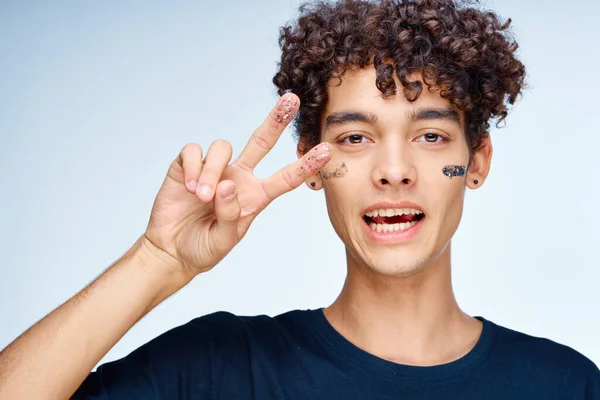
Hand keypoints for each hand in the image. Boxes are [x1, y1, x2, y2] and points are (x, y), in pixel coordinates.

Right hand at [143, 93, 332, 278]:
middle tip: (292, 99)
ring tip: (201, 196)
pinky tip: (187, 186)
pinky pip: (194, 150)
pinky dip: (192, 166)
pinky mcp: (187, 165)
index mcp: (255, 196)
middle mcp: (238, 176)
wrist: (171, 249)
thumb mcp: (224, 241)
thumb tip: (229, 184)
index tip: (327, 150)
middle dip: (276, 120)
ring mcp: (214, 168)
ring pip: (223, 148)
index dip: (305, 164)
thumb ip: (231, 216)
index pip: (286, 178)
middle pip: (261, 141)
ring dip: (212, 171)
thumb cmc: (203, 247)